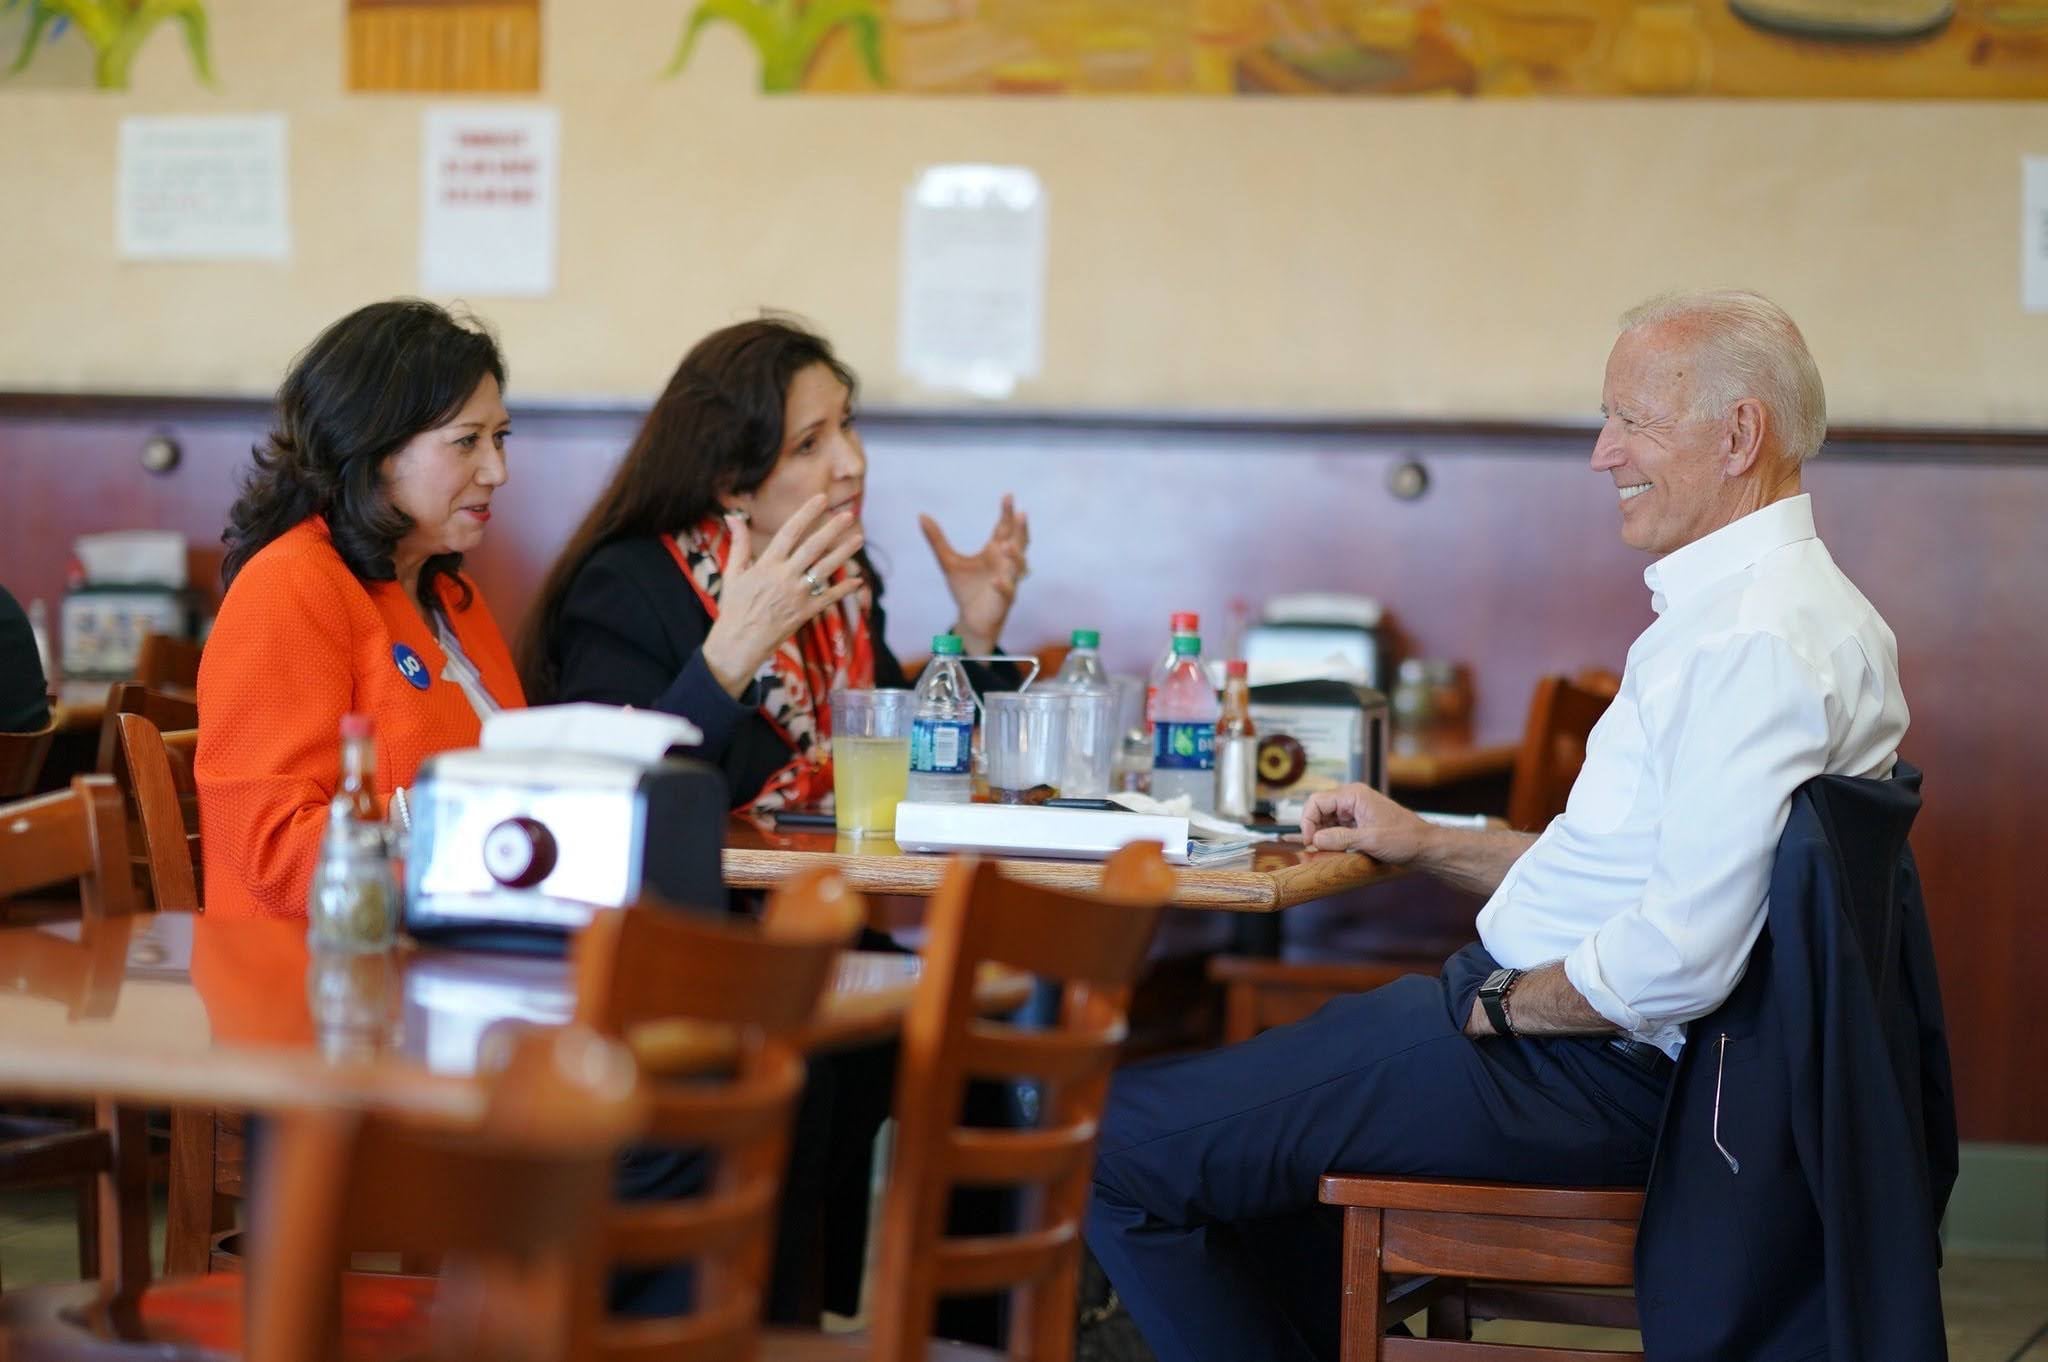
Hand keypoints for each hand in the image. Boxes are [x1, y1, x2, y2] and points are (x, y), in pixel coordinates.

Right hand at [701, 495, 863, 696]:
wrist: (738, 644)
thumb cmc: (733, 607)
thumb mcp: (733, 573)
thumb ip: (739, 544)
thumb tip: (734, 517)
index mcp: (767, 565)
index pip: (790, 532)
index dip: (806, 514)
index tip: (820, 498)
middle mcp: (785, 577)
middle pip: (813, 547)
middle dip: (832, 529)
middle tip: (848, 514)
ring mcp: (797, 595)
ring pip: (825, 569)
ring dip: (844, 553)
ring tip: (859, 538)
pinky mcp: (805, 613)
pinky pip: (828, 597)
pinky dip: (844, 589)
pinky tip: (859, 580)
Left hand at [920, 494, 1027, 655]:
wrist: (970, 619)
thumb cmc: (965, 589)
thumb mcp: (948, 562)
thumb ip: (937, 540)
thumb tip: (921, 515)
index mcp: (995, 551)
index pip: (1004, 528)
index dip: (1007, 513)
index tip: (1008, 495)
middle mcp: (1005, 563)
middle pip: (1019, 542)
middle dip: (1020, 529)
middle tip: (1021, 513)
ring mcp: (1008, 581)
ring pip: (1019, 566)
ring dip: (1016, 556)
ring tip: (1006, 546)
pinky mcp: (1004, 601)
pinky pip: (1008, 591)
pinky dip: (1003, 585)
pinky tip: (995, 580)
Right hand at [1298, 783, 1432, 865]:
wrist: (1425, 846)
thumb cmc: (1405, 839)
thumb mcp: (1370, 840)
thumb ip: (1340, 838)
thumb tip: (1314, 840)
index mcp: (1354, 795)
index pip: (1317, 801)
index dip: (1307, 821)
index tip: (1309, 842)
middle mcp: (1352, 799)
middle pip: (1319, 810)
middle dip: (1314, 829)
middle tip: (1314, 849)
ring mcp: (1355, 810)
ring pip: (1326, 820)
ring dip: (1322, 835)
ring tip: (1324, 851)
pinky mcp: (1358, 823)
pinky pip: (1337, 828)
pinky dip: (1332, 839)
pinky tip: (1334, 851)